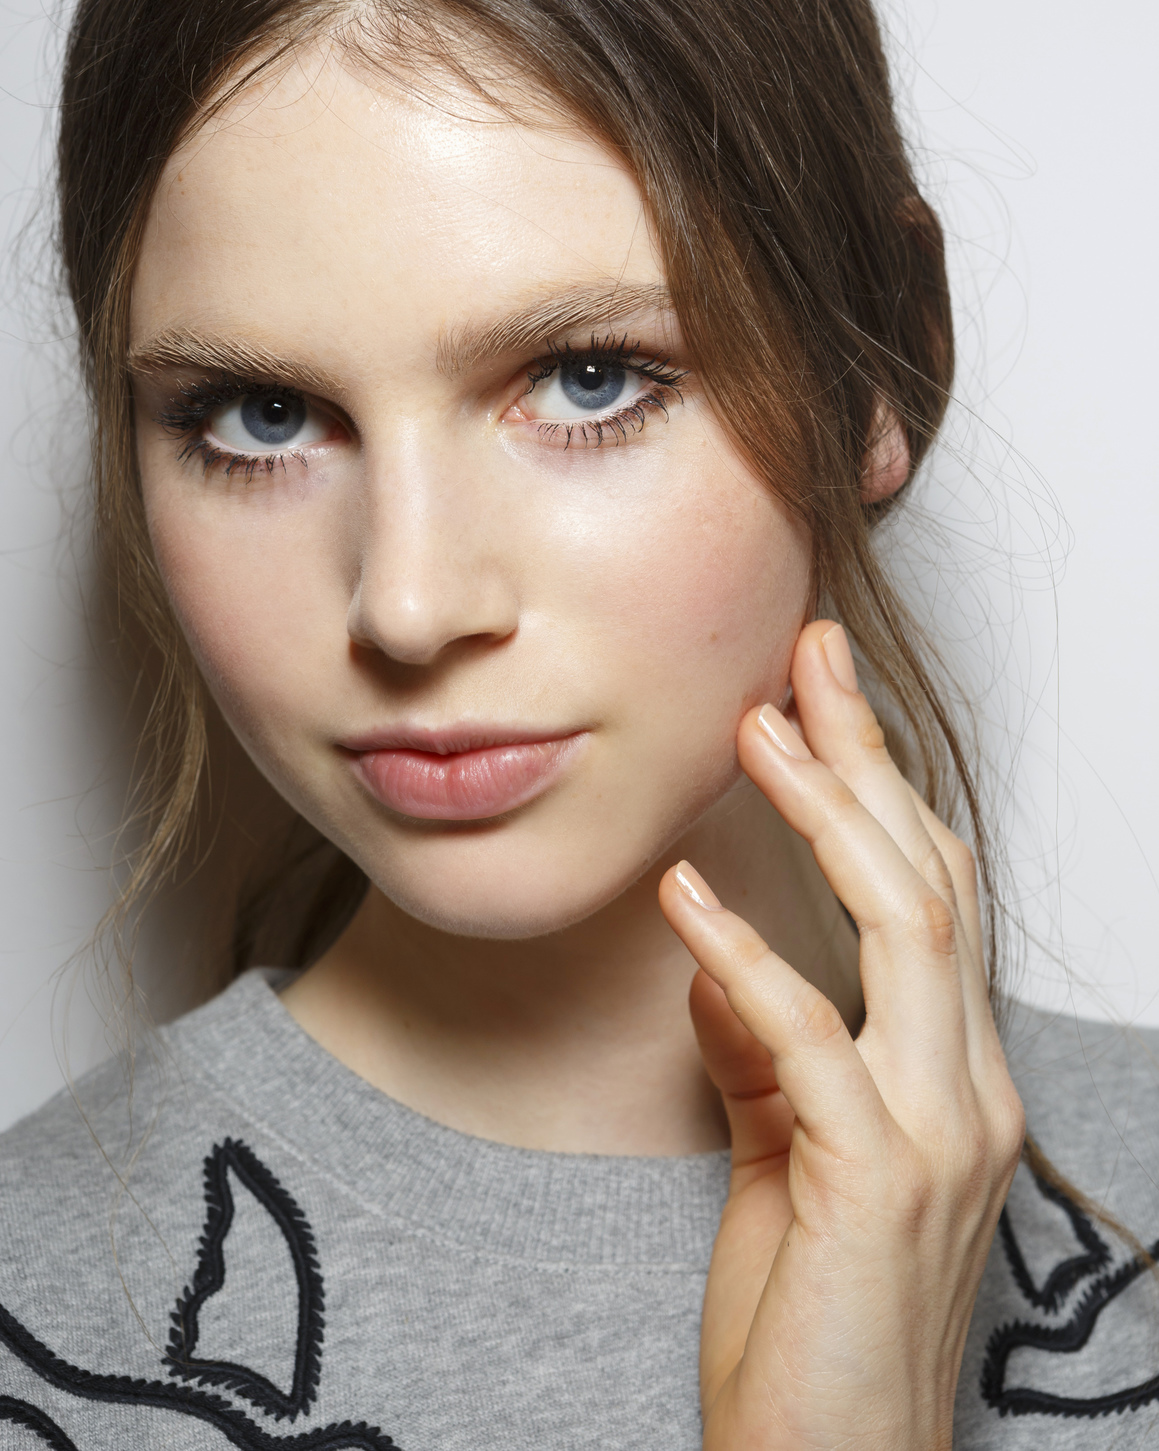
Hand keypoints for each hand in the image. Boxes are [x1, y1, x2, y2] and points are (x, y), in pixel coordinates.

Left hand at [658, 619, 1024, 1450]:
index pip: (929, 892)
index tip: (818, 697)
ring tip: (757, 732)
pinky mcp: (879, 1181)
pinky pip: (814, 1037)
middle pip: (929, 876)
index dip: (880, 785)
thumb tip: (718, 962)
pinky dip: (746, 956)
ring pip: (905, 927)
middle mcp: (969, 1087)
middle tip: (805, 658)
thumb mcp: (787, 1164)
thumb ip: (765, 1057)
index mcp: (952, 1076)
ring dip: (828, 817)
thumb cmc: (813, 1324)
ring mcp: (939, 1132)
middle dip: (868, 757)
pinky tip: (683, 900)